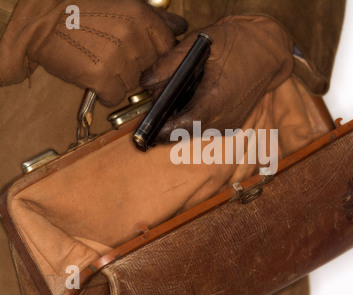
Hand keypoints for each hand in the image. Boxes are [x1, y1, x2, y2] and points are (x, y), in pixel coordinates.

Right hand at [0, 0, 186, 105]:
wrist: (41, 23)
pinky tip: (92, 75)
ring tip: (98, 61)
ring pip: (132, 84)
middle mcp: (133, 37)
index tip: (141, 54)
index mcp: (141, 17)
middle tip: (111, 54)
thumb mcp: (122, 5)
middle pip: (149, 68)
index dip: (154, 54)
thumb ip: (155, 19)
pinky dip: (104, 92)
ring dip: (117, 79)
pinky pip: (114, 96)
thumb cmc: (80, 11)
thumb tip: (180, 27)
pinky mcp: (102, 78)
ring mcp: (118, 58)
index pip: (167, 47)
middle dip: (134, 66)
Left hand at [140, 15, 293, 143]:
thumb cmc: (237, 43)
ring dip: (179, 124)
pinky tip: (188, 104)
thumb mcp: (200, 42)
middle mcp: (226, 116)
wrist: (268, 51)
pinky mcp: (232, 124)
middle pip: (187, 131)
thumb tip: (146, 82)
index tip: (146, 132)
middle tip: (150, 118)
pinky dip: (193, 121)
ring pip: (195, 132)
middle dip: (166, 127)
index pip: (186, 124)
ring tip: (169, 106)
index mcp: (218, 96)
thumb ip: (170, 62)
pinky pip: (206, 128)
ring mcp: (231, 123)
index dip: (164, 131)